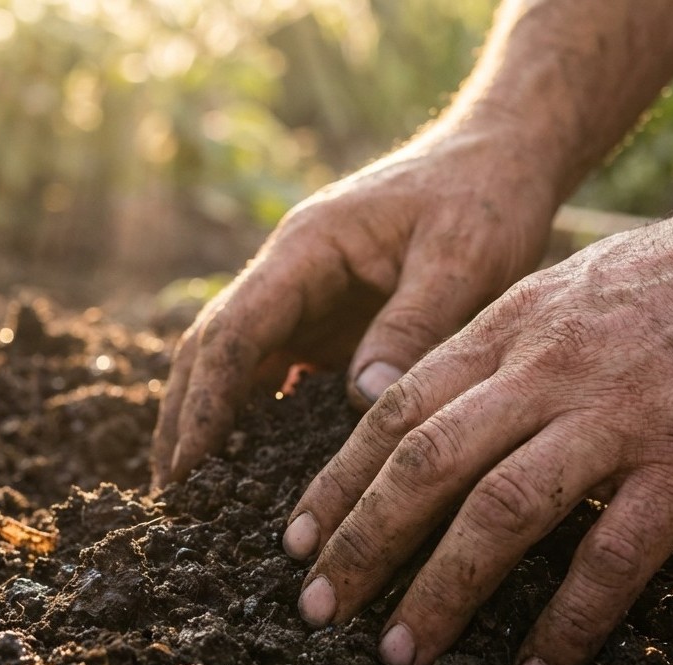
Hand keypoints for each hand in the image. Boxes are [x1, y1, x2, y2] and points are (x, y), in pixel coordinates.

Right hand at [152, 128, 557, 486]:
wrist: (499, 159)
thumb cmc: (483, 199)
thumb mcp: (462, 259)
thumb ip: (413, 326)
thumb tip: (363, 403)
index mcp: (307, 249)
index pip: (234, 331)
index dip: (207, 402)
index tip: (189, 466)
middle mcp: (290, 276)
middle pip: (212, 351)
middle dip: (186, 421)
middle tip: (174, 497)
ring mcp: (305, 300)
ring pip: (234, 366)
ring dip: (209, 423)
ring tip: (197, 496)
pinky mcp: (328, 325)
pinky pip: (277, 375)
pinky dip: (256, 421)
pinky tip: (255, 472)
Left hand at [283, 188, 672, 664]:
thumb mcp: (573, 287)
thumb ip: (507, 345)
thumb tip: (445, 399)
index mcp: (514, 323)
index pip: (398, 406)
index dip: (339, 477)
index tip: (298, 535)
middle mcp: (549, 367)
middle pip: (426, 460)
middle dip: (362, 540)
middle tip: (317, 605)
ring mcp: (617, 414)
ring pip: (500, 509)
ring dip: (441, 590)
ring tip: (399, 650)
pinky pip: (612, 556)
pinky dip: (567, 621)